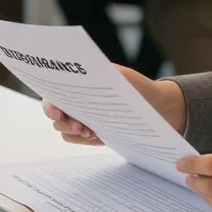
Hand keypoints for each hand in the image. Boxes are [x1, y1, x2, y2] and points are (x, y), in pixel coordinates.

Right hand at [43, 66, 186, 143]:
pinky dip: (82, 139)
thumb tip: (83, 72)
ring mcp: (84, 117)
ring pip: (64, 129)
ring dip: (73, 131)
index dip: (51, 104)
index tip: (58, 113)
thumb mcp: (123, 77)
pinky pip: (76, 139)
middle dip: (64, 121)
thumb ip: (104, 74)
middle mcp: (79, 100)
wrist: (159, 108)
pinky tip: (96, 136)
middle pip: (55, 114)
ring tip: (91, 132)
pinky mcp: (92, 132)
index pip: (54, 93)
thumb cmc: (140, 88)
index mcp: (81, 84)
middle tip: (80, 126)